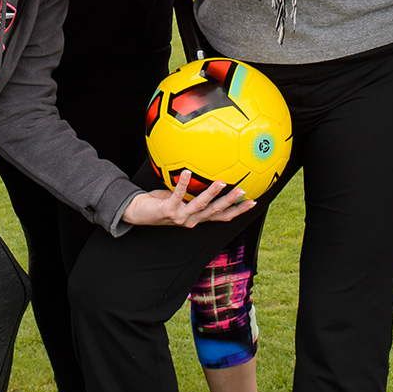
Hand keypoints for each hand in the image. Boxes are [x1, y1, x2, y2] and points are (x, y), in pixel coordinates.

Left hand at [120, 175, 255, 227]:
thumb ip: (195, 191)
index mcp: (198, 217)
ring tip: (221, 182)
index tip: (253, 201)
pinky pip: (178, 195)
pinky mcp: (168, 210)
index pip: (223, 216)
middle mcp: (192, 220)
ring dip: (212, 193)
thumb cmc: (162, 203)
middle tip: (243, 191)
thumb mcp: (182, 197)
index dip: (238, 210)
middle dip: (230, 202)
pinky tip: (187, 172)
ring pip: (200, 205)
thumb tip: (208, 171)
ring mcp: (181, 217)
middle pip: (216, 212)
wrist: (139, 213)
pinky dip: (183, 184)